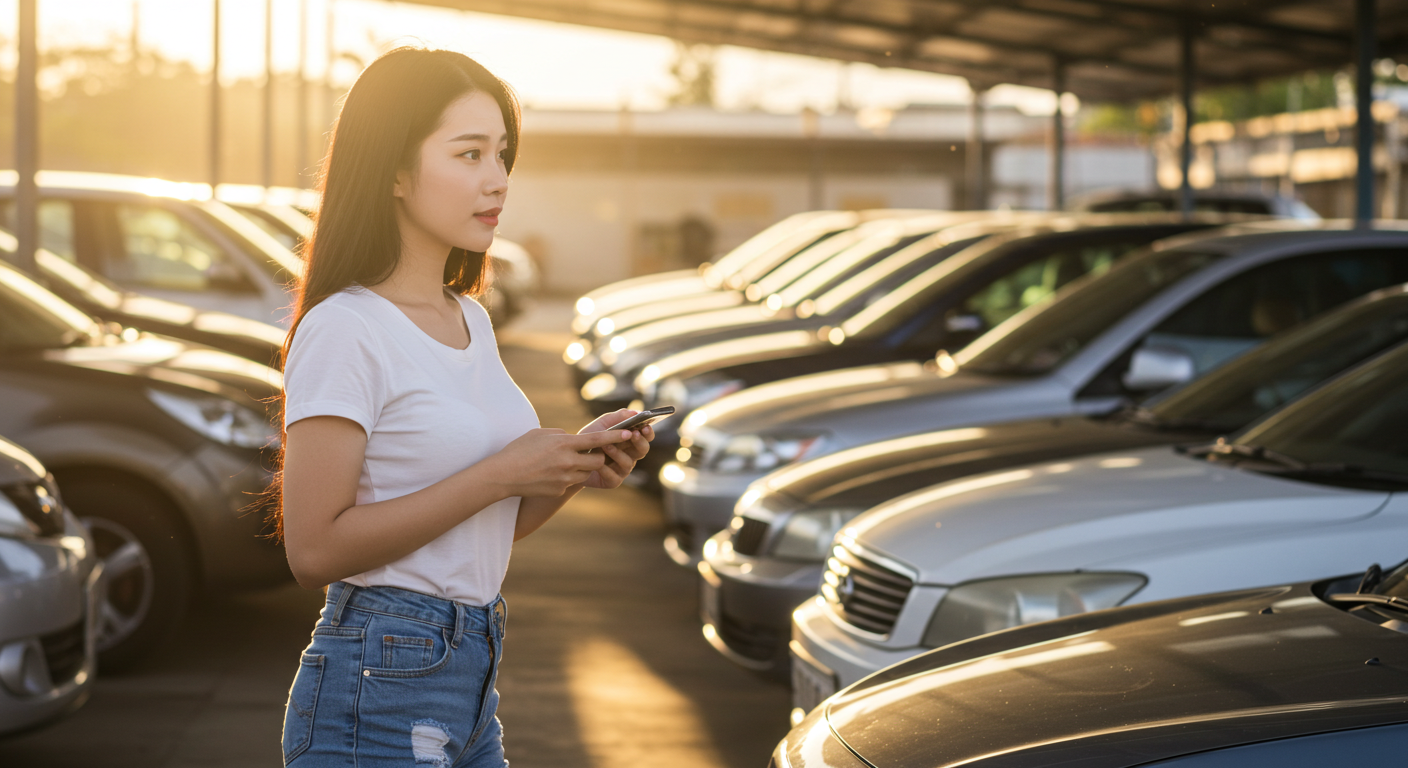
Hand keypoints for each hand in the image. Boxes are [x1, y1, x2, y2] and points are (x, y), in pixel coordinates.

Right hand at [491, 427, 634, 496]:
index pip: (597, 440)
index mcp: (564, 443)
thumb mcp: (540, 434)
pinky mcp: (559, 489)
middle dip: (597, 458)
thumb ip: (561, 435)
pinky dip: (565, 478)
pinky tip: (548, 475)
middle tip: (589, 454)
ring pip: (585, 473)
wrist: (503, 475)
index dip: (616, 436)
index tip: (630, 432)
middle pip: (597, 461)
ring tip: (562, 464)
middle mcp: (568, 461)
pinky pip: (570, 483)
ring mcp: (564, 477)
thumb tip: (573, 439)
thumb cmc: (519, 450)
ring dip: (581, 468)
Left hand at [578, 409, 654, 489]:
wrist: (571, 459)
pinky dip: (605, 468)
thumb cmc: (589, 441)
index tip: (645, 427)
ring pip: (628, 462)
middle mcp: (630, 455)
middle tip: (633, 434)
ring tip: (605, 445)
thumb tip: (635, 412)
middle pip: (643, 450)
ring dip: (617, 453)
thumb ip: (617, 417)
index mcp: (630, 441)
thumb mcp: (601, 425)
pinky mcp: (613, 481)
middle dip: (639, 442)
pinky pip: (614, 476)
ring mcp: (622, 469)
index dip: (648, 433)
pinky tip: (597, 463)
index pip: (646, 437)